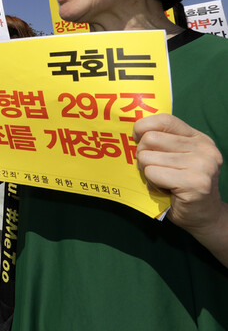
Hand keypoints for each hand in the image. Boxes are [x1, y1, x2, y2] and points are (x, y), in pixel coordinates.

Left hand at [134, 113, 223, 232]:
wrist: (205, 216)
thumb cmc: (181, 186)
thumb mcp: (175, 157)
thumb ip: (161, 143)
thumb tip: (131, 132)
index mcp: (199, 139)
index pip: (165, 120)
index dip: (143, 127)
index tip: (137, 139)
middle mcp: (204, 149)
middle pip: (150, 138)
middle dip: (142, 154)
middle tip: (153, 169)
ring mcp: (202, 165)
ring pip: (148, 157)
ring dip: (147, 172)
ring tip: (162, 181)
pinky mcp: (195, 183)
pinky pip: (152, 173)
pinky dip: (152, 183)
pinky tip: (165, 190)